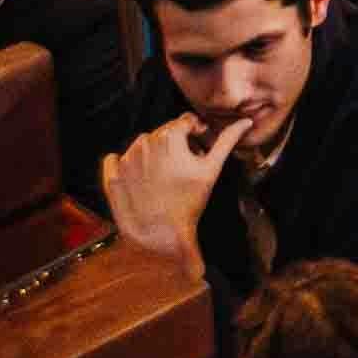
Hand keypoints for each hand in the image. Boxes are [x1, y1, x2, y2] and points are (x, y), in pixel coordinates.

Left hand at [101, 114, 238, 272]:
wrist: (159, 236)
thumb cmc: (188, 203)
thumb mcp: (211, 169)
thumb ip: (227, 140)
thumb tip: (245, 122)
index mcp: (169, 136)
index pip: (186, 121)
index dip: (197, 133)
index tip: (201, 148)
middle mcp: (144, 142)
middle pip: (166, 132)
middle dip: (178, 143)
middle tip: (188, 165)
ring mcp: (126, 158)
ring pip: (145, 144)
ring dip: (156, 153)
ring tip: (168, 175)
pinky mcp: (112, 175)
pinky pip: (117, 159)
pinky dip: (129, 163)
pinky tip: (141, 178)